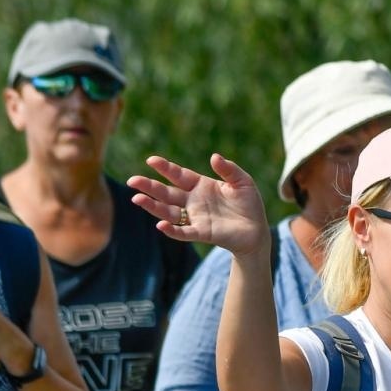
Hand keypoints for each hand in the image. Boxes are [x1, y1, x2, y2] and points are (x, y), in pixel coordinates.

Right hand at [128, 153, 269, 256]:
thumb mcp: (242, 181)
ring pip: (169, 212)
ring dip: (153, 206)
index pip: (178, 175)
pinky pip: (183, 232)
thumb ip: (229, 169)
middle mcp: (193, 201)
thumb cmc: (249, 203)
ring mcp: (195, 217)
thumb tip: (214, 157)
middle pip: (166, 193)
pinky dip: (172, 229)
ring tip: (137, 199)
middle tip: (133, 181)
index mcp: (200, 185)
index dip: (165, 168)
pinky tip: (160, 225)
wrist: (257, 230)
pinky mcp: (202, 233)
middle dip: (149, 186)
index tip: (151, 160)